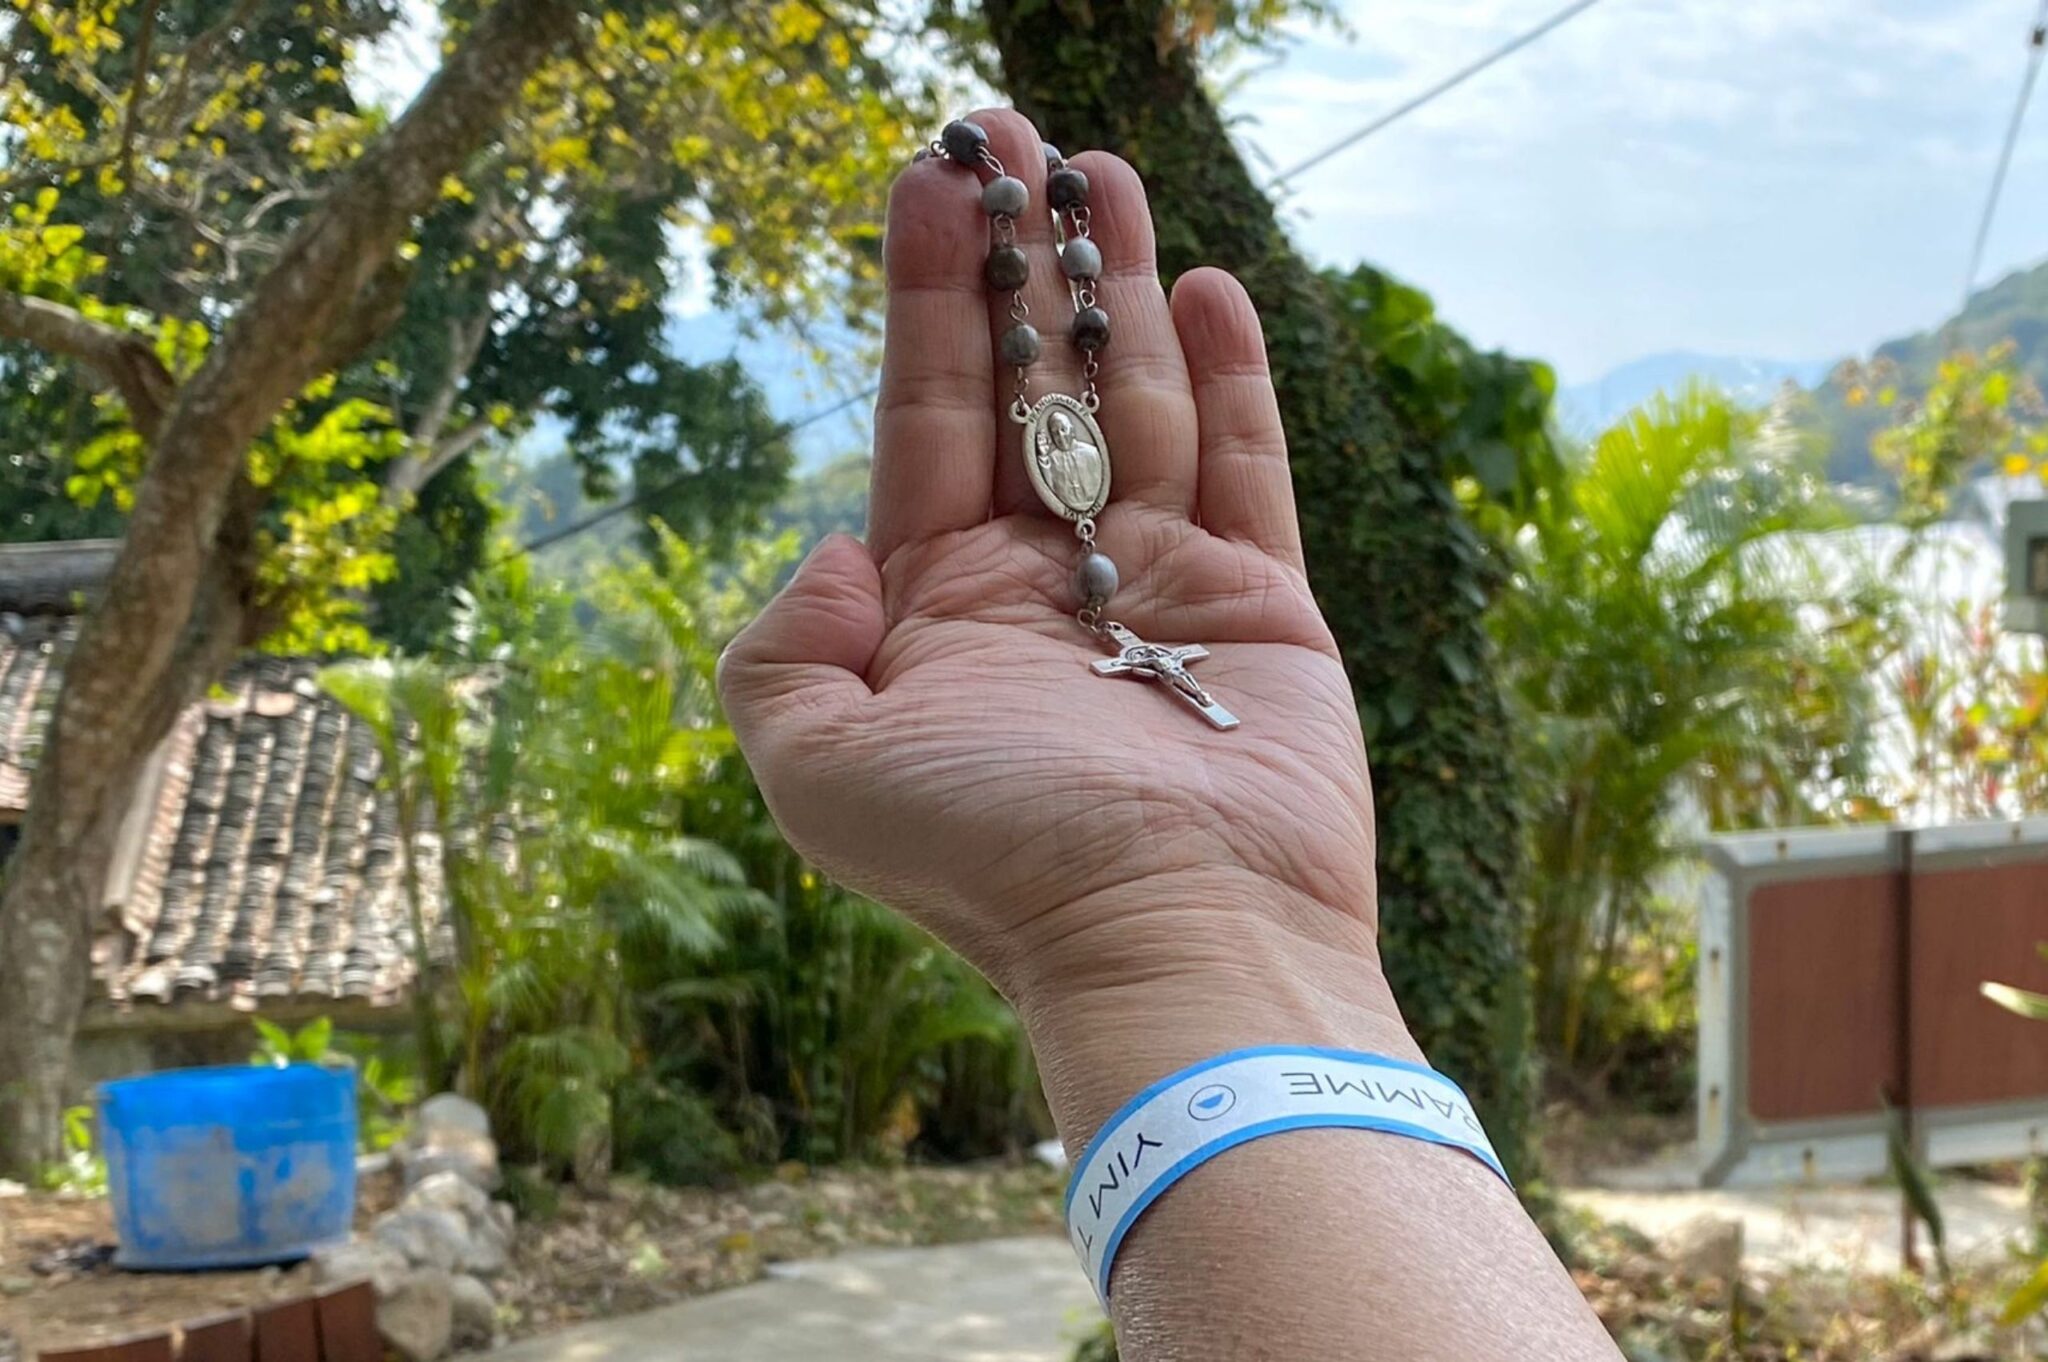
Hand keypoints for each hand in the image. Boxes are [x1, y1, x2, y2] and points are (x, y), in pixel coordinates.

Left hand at [718, 109, 1408, 1137]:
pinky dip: (1230, 380)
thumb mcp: (817, 772)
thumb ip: (781, 653)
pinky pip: (1246, 468)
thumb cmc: (995, 859)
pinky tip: (1207, 288)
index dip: (926, 292)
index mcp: (941, 607)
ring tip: (1100, 171)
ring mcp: (1157, 588)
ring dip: (1113, 287)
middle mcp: (1046, 583)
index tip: (931, 174)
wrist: (1178, 936)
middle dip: (1014, 261)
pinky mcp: (1263, 605)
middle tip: (1010, 131)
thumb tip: (833, 551)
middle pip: (1027, 386)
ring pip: (1133, 403)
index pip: (928, 413)